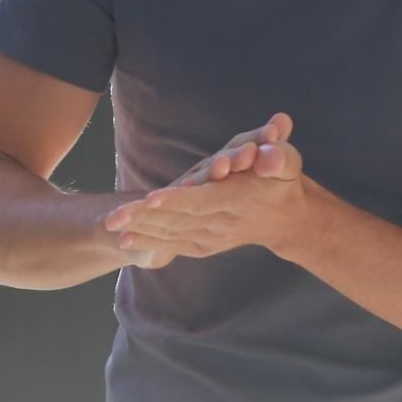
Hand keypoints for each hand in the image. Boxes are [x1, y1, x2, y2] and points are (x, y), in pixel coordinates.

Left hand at [104, 113, 311, 261]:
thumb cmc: (283, 181)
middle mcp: (222, 223)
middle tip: (113, 216)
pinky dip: (151, 242)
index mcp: (237, 200)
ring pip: (172, 233)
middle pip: (179, 219)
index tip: (151, 199)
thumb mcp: (288, 161)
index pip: (204, 201)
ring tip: (112, 226)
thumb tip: (269, 158)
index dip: (178, 201)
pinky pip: (174, 243)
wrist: (288, 219)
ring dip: (141, 230)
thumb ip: (278, 157)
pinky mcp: (205, 243)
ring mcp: (212, 236)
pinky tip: (126, 240)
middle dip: (145, 218)